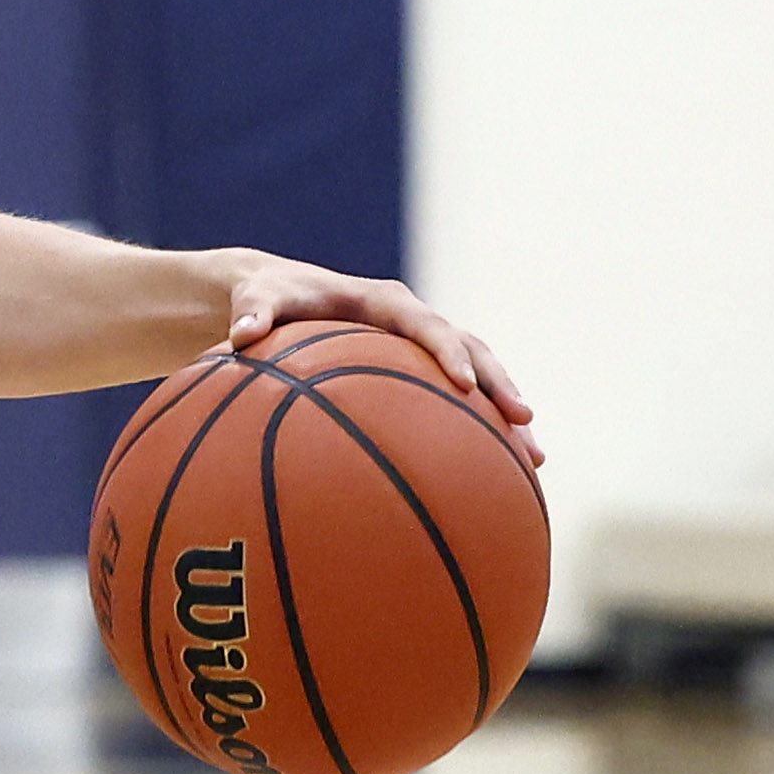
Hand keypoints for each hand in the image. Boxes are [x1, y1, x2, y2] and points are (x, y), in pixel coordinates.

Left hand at [218, 254, 542, 462]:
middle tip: (524, 421)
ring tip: (534, 457)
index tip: (462, 385)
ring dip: (504, 413)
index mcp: (384, 303)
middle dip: (499, 385)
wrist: (275, 296)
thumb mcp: (255, 302)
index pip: (427, 325)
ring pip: (476, 378)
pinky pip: (454, 402)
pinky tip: (494, 476)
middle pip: (471, 350)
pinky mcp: (417, 373)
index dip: (448, 352)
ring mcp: (419, 348)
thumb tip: (239, 337)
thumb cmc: (266, 300)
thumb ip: (252, 315)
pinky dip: (476, 431)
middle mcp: (412, 322)